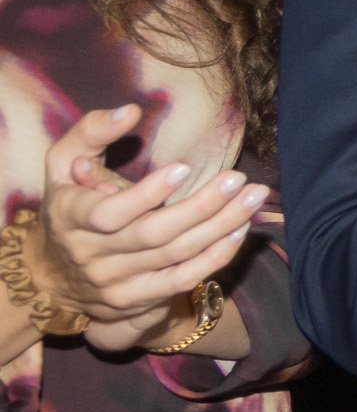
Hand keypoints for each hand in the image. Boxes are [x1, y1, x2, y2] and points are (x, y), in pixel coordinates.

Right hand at [29, 105, 264, 352]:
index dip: (147, 193)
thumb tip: (129, 112)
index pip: (109, 213)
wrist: (47, 274)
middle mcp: (92, 254)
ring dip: (220, 228)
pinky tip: (240, 231)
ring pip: (175, 256)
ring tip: (253, 198)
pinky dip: (215, 257)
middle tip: (237, 180)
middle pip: (153, 234)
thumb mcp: (61, 163)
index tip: (186, 167)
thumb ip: (89, 133)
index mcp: (71, 218)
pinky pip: (181, 280)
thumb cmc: (66, 204)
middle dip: (201, 207)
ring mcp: (115, 281)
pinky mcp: (135, 299)